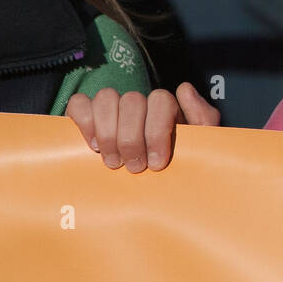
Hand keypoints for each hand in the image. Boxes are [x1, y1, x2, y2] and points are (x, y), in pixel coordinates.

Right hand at [65, 82, 220, 172]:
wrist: (166, 192)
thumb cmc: (182, 166)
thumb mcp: (202, 146)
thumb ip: (203, 117)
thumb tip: (184, 89)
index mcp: (167, 109)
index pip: (160, 100)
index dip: (157, 131)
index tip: (157, 163)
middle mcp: (140, 104)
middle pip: (131, 101)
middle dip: (131, 139)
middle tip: (135, 168)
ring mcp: (114, 110)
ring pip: (105, 98)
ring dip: (108, 132)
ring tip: (114, 162)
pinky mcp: (89, 119)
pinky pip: (79, 104)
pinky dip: (84, 120)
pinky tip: (92, 145)